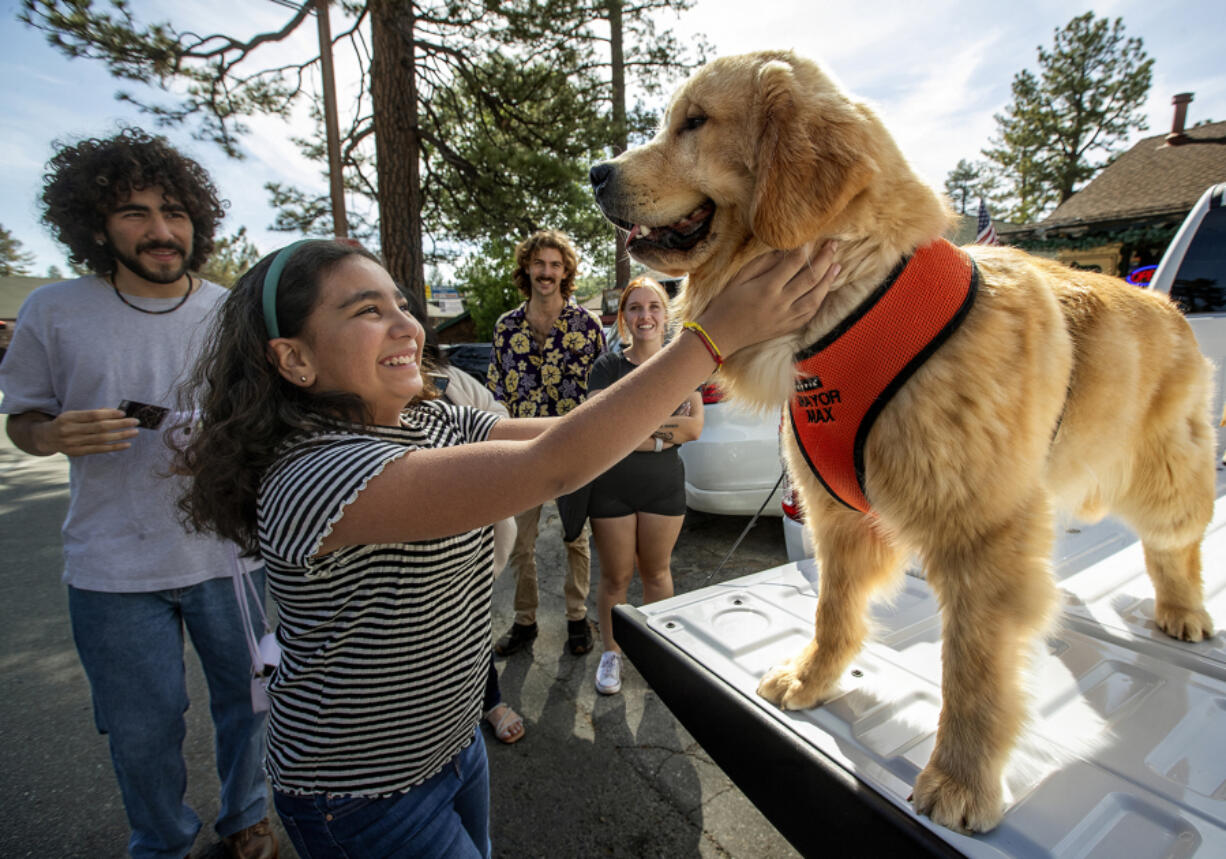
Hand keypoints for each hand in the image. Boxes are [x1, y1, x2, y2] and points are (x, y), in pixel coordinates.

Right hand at [31, 409, 139, 456]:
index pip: (93, 415)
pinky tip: (126, 444)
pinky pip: (99, 450)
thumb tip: (115, 411)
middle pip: (99, 427)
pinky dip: (114, 447)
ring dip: (120, 436)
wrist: (47, 437)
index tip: (124, 413)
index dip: (109, 414)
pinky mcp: (77, 452)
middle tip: (135, 422)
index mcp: (69, 417)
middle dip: (120, 424)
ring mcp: (73, 443)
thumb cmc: (66, 423)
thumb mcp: (74, 414)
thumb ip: (93, 413)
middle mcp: (70, 430)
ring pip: (101, 439)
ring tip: (134, 432)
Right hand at [696, 240, 838, 355]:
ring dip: (828, 280)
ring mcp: (786, 318)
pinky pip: (809, 313)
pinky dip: (820, 300)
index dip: (805, 249)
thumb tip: (783, 252)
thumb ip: (762, 264)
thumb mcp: (739, 278)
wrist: (720, 335)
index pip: (793, 263)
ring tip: (837, 265)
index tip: (812, 237)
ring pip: (815, 297)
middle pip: (810, 278)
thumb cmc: (725, 304)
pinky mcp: (787, 328)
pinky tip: (824, 289)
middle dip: (824, 259)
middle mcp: (780, 303)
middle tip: (834, 245)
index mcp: (766, 288)